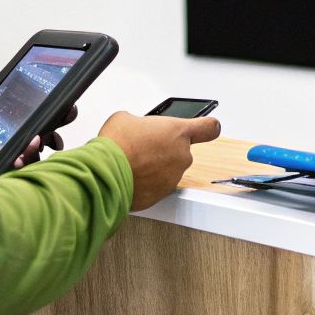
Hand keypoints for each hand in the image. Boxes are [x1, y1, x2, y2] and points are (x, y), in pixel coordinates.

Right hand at [98, 111, 221, 210]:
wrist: (105, 175)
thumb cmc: (117, 146)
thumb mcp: (126, 119)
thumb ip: (141, 123)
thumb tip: (136, 130)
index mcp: (178, 132)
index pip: (208, 128)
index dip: (207, 127)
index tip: (209, 127)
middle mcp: (181, 156)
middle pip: (181, 150)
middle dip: (165, 149)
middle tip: (143, 146)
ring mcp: (173, 177)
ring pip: (168, 169)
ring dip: (155, 166)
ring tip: (133, 162)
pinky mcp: (161, 195)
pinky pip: (157, 185)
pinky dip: (147, 182)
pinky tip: (131, 175)